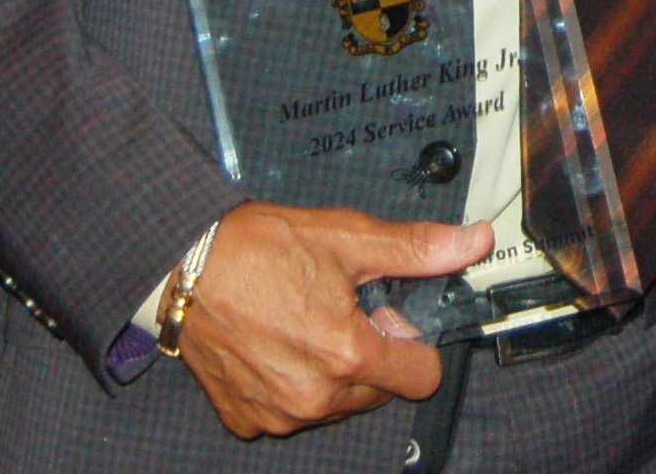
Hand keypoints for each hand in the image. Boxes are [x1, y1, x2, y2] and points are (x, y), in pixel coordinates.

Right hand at [176, 201, 492, 439]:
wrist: (183, 266)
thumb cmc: (260, 248)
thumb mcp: (348, 237)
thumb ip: (416, 247)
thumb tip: (472, 241)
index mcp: (346, 356)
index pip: (422, 376)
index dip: (414, 340)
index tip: (391, 314)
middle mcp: (313, 398)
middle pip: (378, 389)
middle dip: (373, 352)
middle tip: (342, 306)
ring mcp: (276, 414)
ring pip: (336, 402)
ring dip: (333, 368)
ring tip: (306, 317)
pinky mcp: (245, 418)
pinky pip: (291, 408)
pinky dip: (294, 381)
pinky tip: (278, 339)